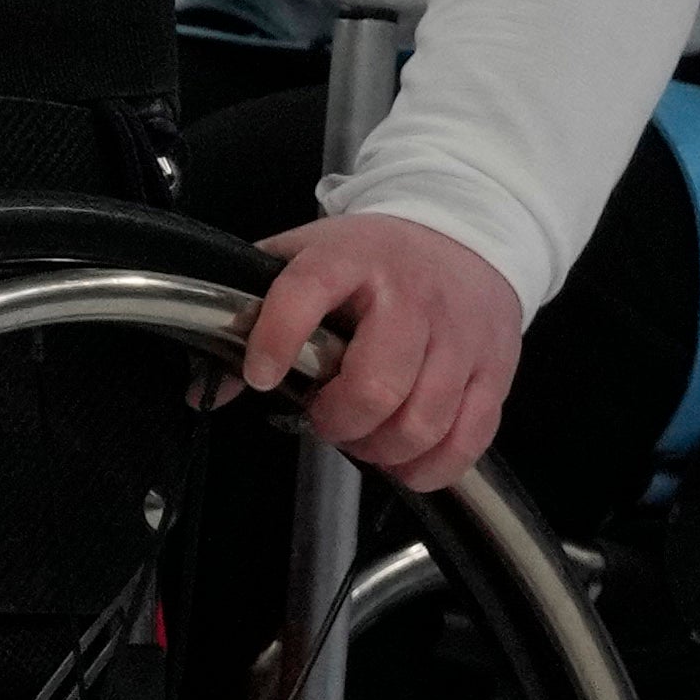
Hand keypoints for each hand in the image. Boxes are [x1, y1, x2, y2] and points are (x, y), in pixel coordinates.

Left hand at [242, 207, 529, 495]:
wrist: (466, 233)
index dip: (278, 340)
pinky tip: (404, 462)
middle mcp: (411, 297)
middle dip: (337, 421)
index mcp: (349, 259)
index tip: (260, 376)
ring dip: (380, 449)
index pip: (306, 292)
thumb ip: (251, 313)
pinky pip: (470, 437)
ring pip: (422, 421)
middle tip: (323, 419)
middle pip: (376, 385)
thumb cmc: (371, 258)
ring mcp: (460, 336)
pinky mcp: (495, 369)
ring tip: (362, 437)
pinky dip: (432, 466)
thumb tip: (204, 389)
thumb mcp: (304, 260)